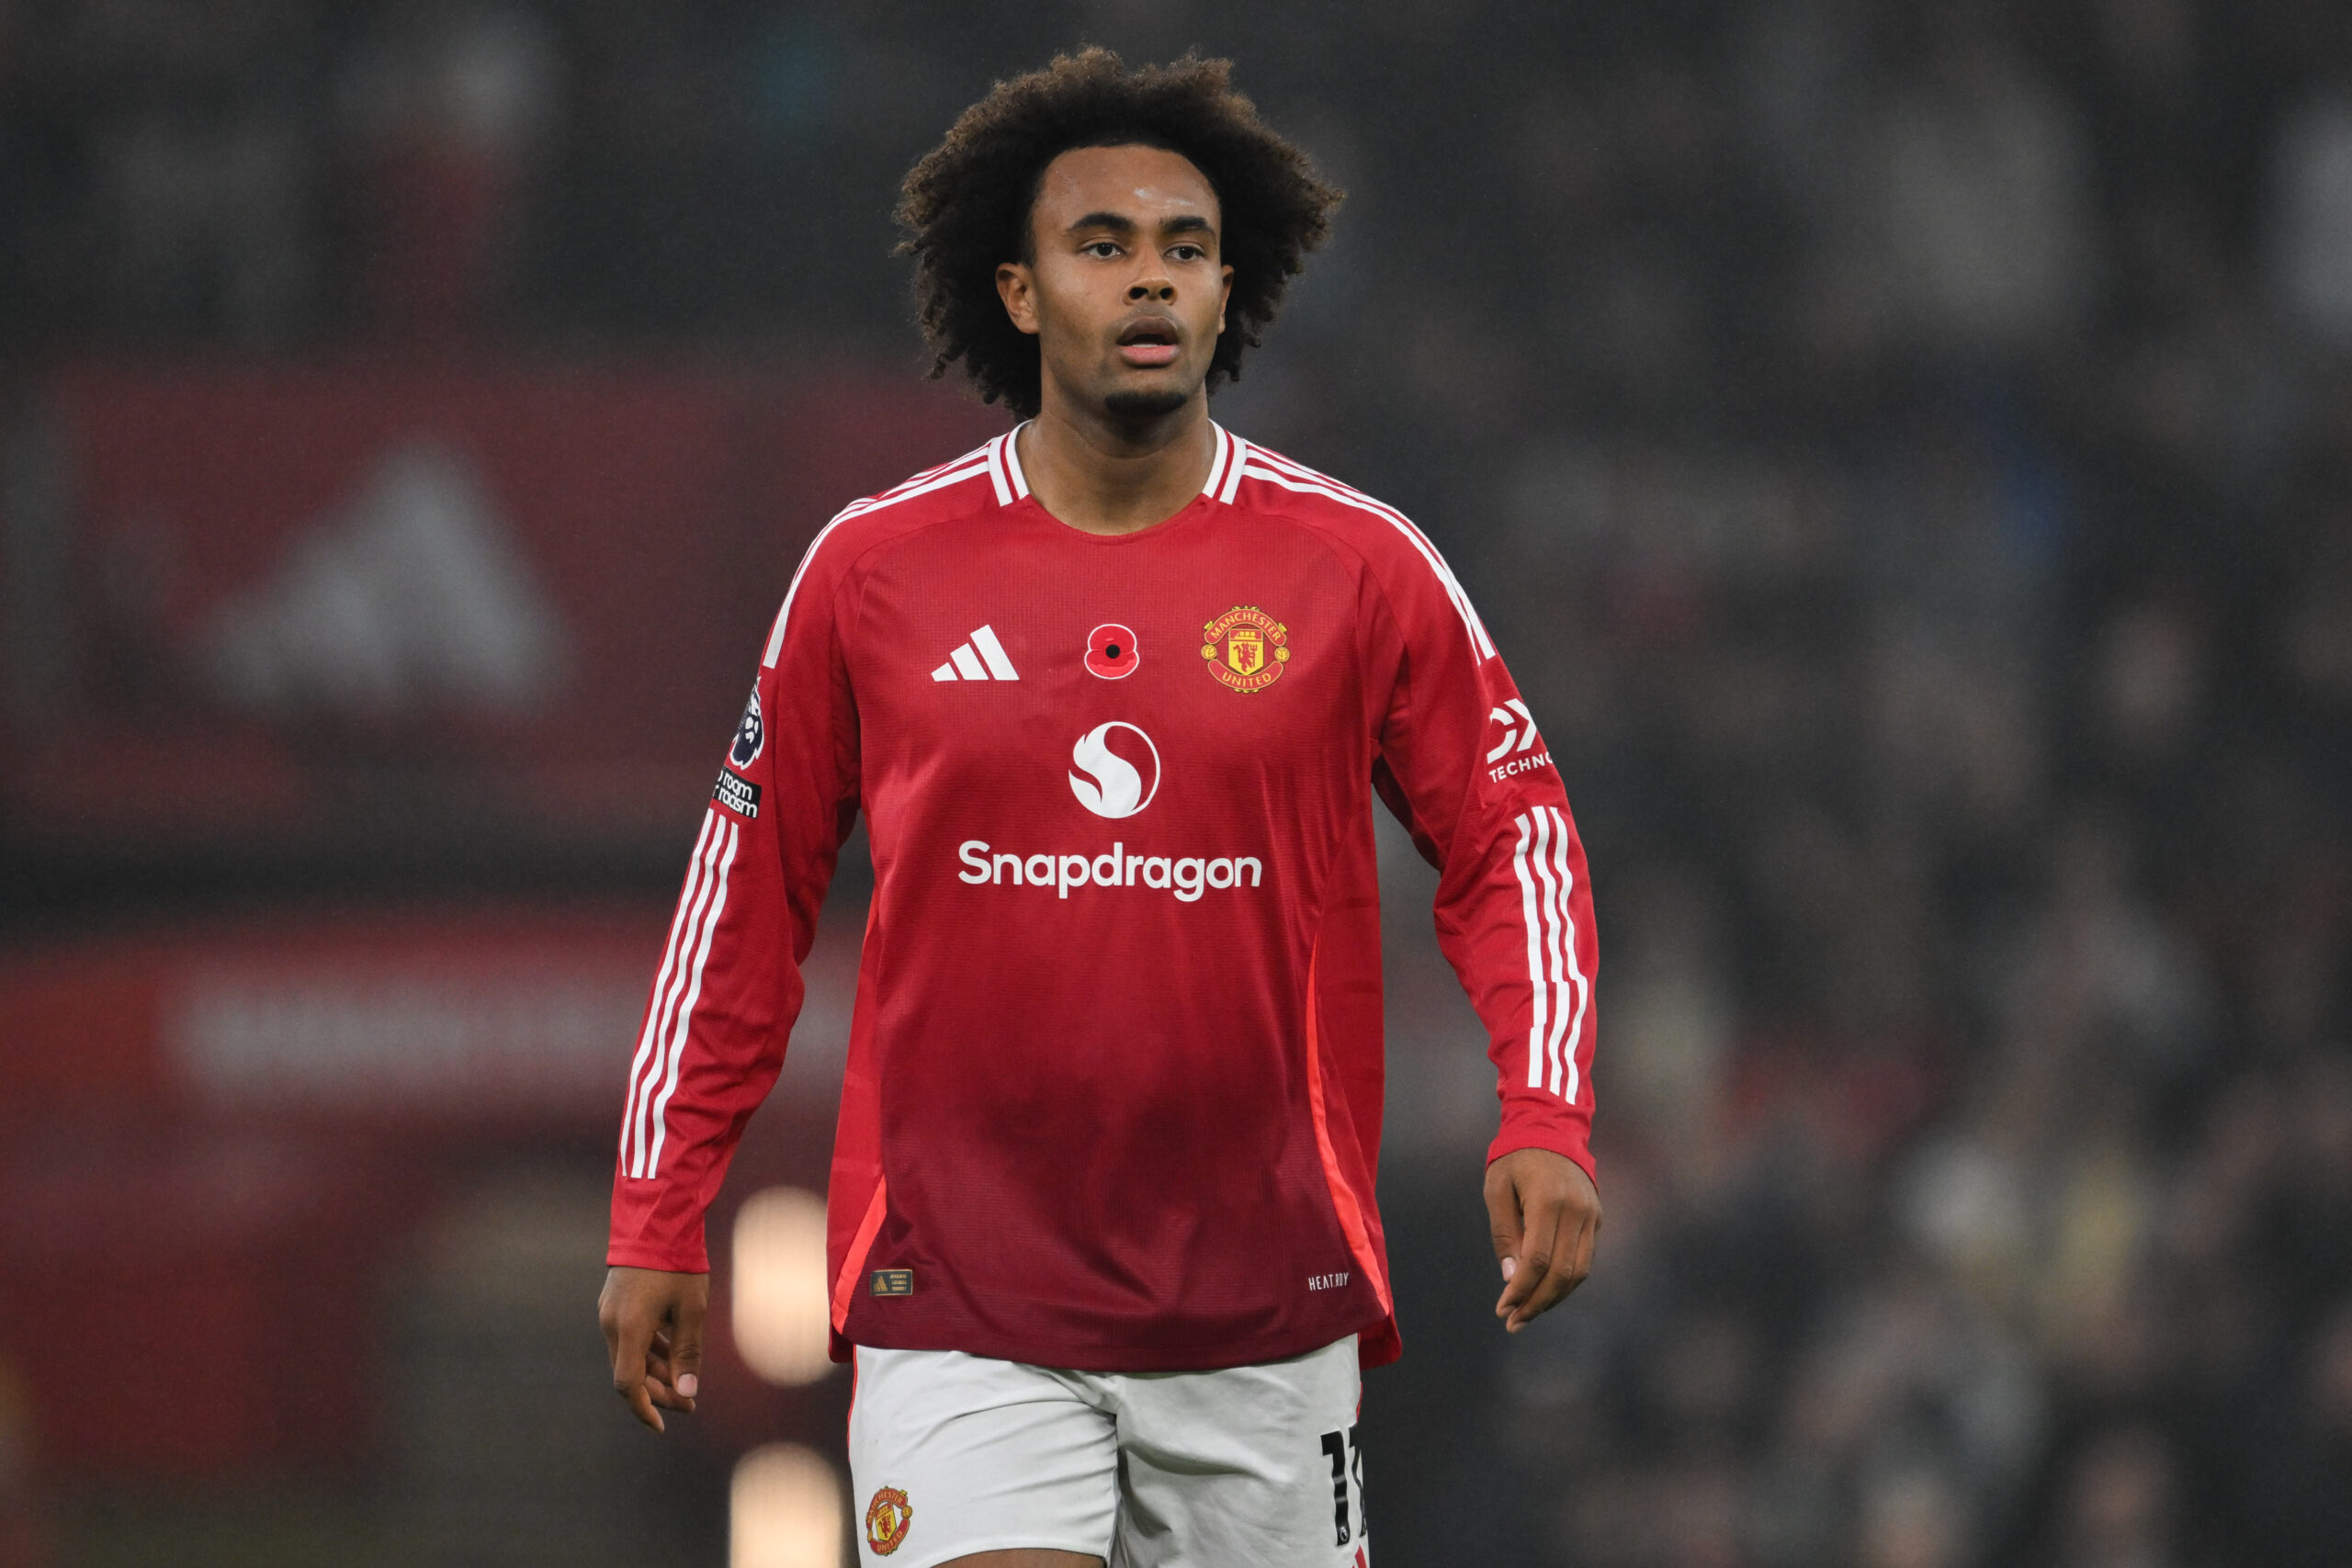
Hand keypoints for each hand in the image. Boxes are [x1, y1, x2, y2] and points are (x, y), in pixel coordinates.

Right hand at [598, 1265, 710, 1431]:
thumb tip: (687, 1393)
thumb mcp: (692, 1310)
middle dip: (659, 1392)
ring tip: (686, 1381)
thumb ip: (688, 1353)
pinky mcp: (615, 1302)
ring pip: (630, 1355)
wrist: (657, 1221)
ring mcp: (610, 1312)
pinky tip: (672, 1353)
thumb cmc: (678, 1265)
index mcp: (628, 1329)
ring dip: (656, 1371)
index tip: (663, 1425)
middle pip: (630, 1373)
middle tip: (689, 1402)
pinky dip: (649, 1350)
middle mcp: (612, 1324)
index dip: (645, 1408)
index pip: (628, 1385)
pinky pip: (629, 1337)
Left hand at [1484, 1148, 1600, 1332]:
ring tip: (1528, 1313)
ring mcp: (1591, 1215)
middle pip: (1561, 1273)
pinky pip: (1584, 1260)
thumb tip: (1511, 1277)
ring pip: (1578, 1272)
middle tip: (1514, 1322)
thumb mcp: (1496, 1189)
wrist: (1551, 1130)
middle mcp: (1575, 1210)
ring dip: (1553, 1299)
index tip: (1502, 1308)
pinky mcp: (1597, 1218)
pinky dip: (1566, 1282)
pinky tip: (1545, 1292)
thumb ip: (1504, 1233)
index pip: (1537, 1260)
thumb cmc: (1515, 1160)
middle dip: (1536, 1303)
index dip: (1520, 1290)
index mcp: (1547, 1200)